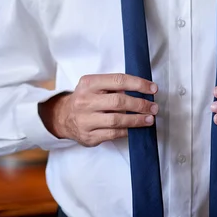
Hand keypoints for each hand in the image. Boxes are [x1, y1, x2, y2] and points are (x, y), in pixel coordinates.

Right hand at [38, 73, 158, 146]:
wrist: (63, 117)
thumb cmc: (86, 98)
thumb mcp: (94, 85)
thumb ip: (113, 86)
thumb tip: (141, 90)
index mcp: (89, 83)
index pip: (118, 80)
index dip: (138, 84)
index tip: (153, 89)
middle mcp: (85, 101)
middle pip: (119, 101)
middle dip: (140, 104)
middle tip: (154, 107)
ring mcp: (86, 120)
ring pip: (117, 120)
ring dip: (137, 120)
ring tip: (150, 119)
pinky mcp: (89, 136)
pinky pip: (113, 134)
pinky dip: (127, 130)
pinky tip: (136, 128)